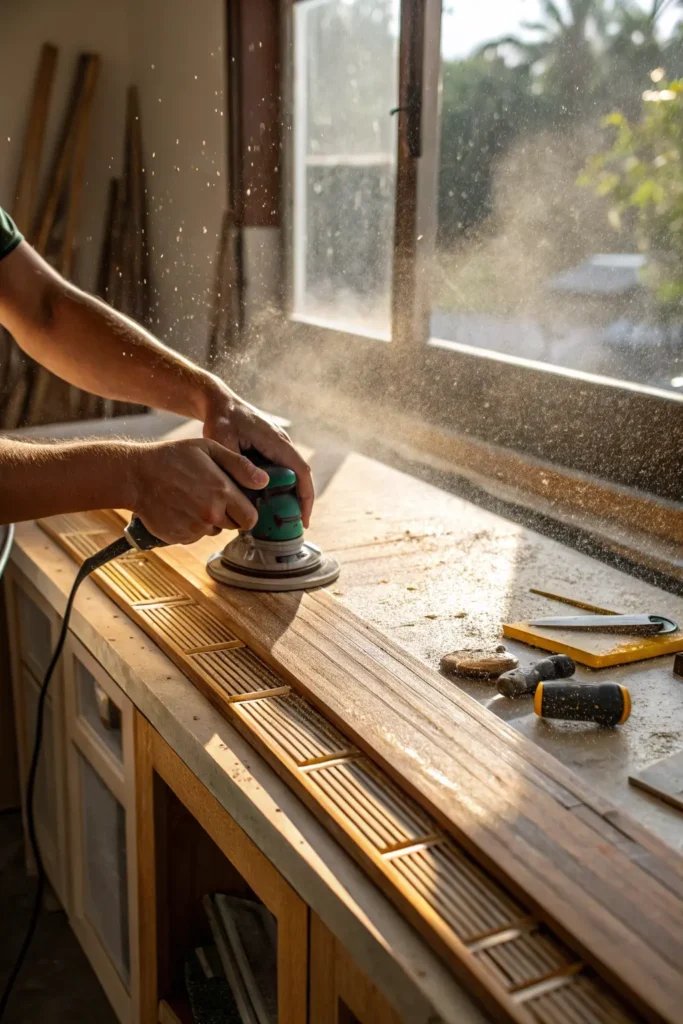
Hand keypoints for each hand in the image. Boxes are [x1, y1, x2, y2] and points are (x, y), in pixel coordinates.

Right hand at [129, 438, 267, 544]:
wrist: (136, 475)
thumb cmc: (173, 457)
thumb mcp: (209, 449)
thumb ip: (239, 466)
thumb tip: (264, 482)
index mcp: (222, 492)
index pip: (251, 518)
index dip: (247, 511)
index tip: (239, 502)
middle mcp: (210, 514)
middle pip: (234, 526)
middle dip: (229, 514)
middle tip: (212, 496)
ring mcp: (194, 528)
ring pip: (214, 530)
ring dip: (209, 520)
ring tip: (192, 498)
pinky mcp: (179, 537)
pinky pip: (195, 536)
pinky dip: (191, 525)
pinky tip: (180, 507)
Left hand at [201, 387, 314, 527]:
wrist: (219, 402)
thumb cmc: (221, 419)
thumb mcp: (223, 441)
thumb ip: (238, 464)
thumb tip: (257, 487)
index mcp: (276, 442)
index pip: (301, 472)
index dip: (306, 497)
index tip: (303, 519)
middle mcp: (283, 443)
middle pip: (301, 476)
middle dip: (301, 502)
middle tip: (292, 527)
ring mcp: (279, 445)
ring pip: (293, 474)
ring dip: (291, 495)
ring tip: (282, 519)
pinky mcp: (272, 448)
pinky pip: (283, 470)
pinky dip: (282, 487)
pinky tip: (270, 503)